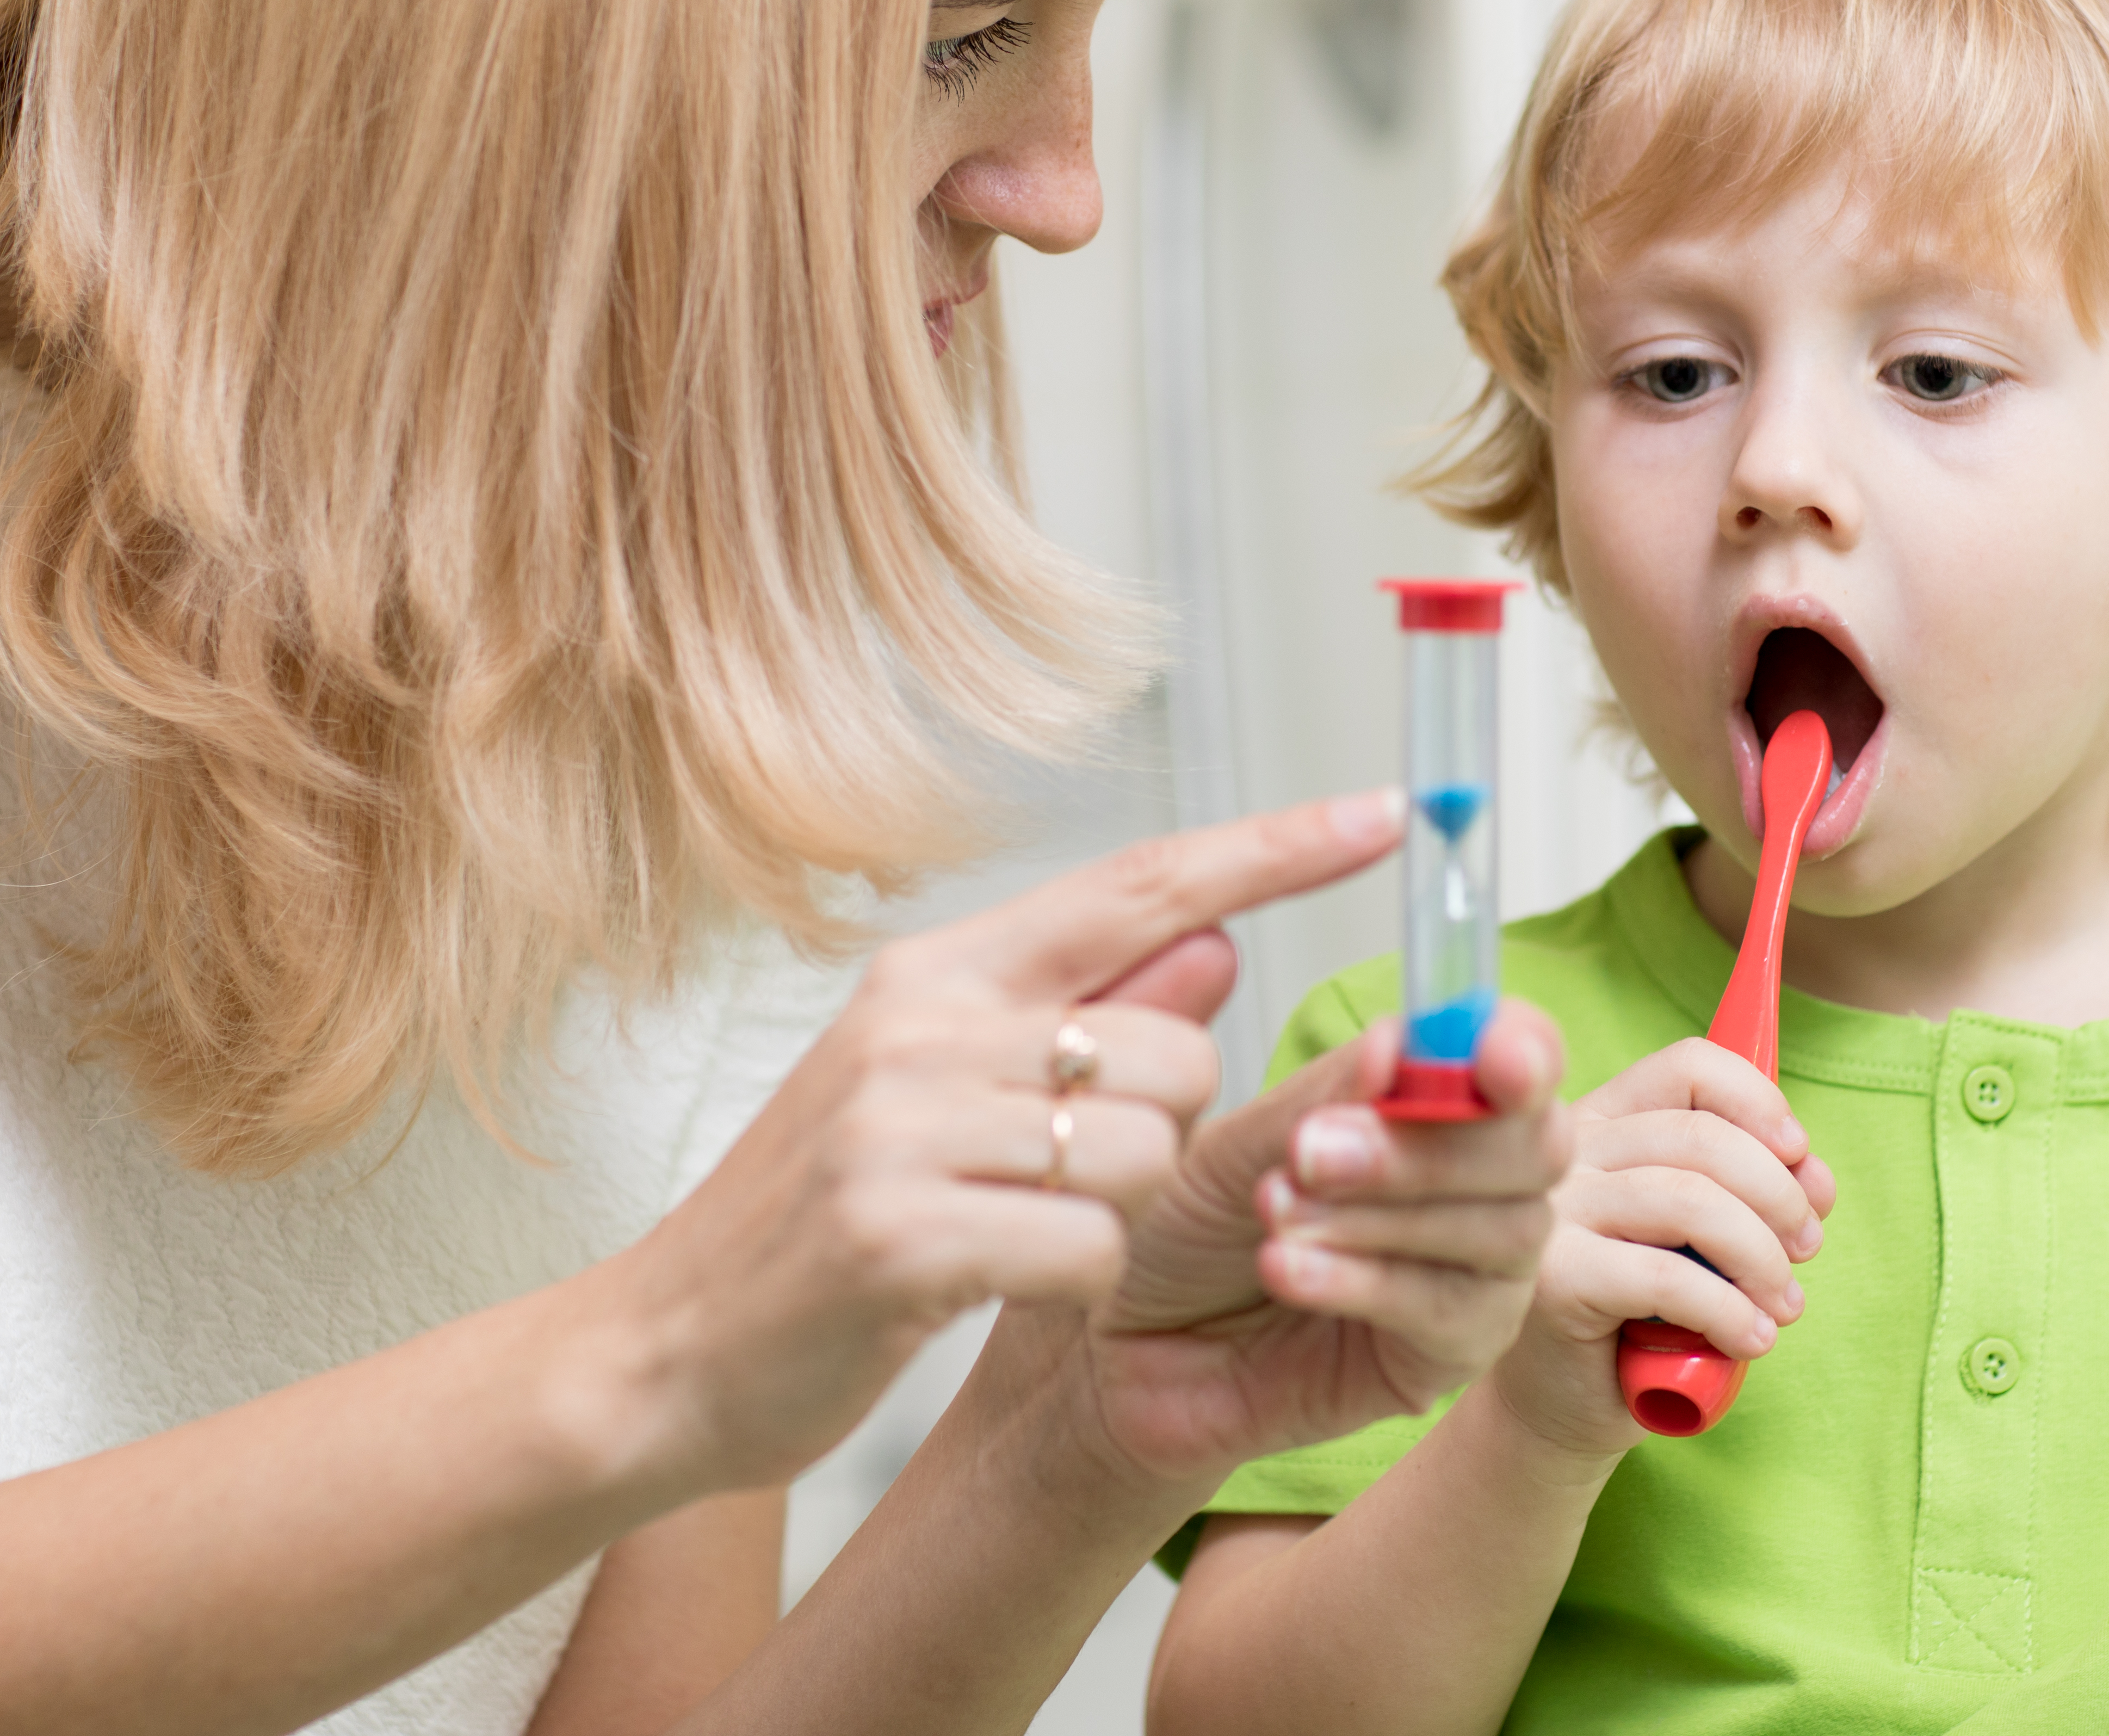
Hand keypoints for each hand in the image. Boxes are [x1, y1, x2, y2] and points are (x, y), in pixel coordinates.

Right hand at [584, 792, 1404, 1497]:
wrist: (662, 1352)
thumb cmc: (826, 1220)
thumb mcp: (944, 1088)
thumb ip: (1083, 1010)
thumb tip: (1217, 942)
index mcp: (940, 973)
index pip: (1142, 883)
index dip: (1275, 851)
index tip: (1388, 814)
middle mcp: (920, 1024)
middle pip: (1173, 1045)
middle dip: (1160, 1126)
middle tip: (1058, 1178)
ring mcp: (901, 1125)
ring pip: (1142, 1147)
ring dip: (1115, 1213)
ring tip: (1011, 1232)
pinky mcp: (898, 1234)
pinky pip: (1090, 1247)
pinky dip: (1072, 1283)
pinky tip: (991, 1287)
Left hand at [1034, 1003, 1572, 1487]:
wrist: (1120, 1348)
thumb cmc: (1182, 1229)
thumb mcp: (1238, 1140)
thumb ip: (1327, 1093)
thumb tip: (1404, 1042)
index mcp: (1436, 1105)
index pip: (1523, 1060)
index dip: (1523, 1050)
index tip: (1489, 1059)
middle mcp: (1476, 1186)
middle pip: (1535, 1148)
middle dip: (1428, 1142)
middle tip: (1311, 1147)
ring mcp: (1471, 1278)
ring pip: (1501, 1231)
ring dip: (1381, 1213)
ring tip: (1272, 1209)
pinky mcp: (1441, 1362)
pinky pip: (1450, 1313)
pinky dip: (1366, 1280)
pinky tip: (1284, 1267)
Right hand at [1487, 1040, 1833, 1460]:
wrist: (1562, 1407)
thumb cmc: (1639, 1314)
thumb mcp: (1705, 1241)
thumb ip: (1754, 1193)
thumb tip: (1816, 1177)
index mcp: (1602, 1121)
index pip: (1688, 1068)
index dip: (1759, 1102)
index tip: (1800, 1154)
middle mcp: (1567, 1154)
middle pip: (1700, 1137)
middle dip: (1779, 1193)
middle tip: (1807, 1247)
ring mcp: (1553, 1213)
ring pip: (1689, 1200)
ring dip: (1762, 1256)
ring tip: (1785, 1304)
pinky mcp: (1554, 1279)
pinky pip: (1666, 1278)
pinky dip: (1729, 1310)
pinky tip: (1750, 1338)